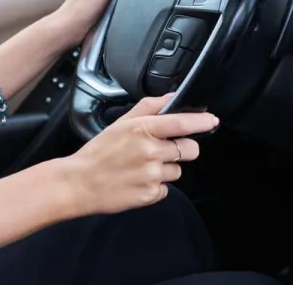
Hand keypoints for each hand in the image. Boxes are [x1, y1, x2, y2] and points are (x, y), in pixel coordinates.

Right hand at [64, 94, 217, 215]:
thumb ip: (149, 107)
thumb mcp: (121, 122)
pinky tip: (139, 180)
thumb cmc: (99, 152)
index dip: (201, 121)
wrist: (79, 183)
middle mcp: (150, 152)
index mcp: (143, 130)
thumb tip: (172, 97)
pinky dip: (157, 185)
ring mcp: (152, 175)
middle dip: (183, 148)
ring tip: (142, 167)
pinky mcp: (151, 195)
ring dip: (166, 168)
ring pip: (178, 170)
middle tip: (163, 149)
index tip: (212, 120)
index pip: (182, 123)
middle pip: (190, 149)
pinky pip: (167, 188)